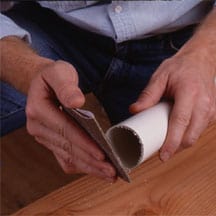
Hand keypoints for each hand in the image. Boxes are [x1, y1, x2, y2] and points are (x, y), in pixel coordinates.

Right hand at [26, 60, 115, 181]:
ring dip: (89, 166)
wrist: (43, 83)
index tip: (102, 153)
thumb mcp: (59, 72)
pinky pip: (65, 157)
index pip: (65, 130)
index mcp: (38, 110)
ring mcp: (44, 136)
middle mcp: (38, 127)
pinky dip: (81, 165)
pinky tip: (95, 170)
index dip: (84, 142)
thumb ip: (66, 86)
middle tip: (112, 170)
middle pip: (68, 148)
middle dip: (91, 160)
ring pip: (67, 156)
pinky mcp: (50, 141)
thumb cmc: (53, 76)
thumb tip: (76, 102)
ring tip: (109, 174)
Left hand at [130, 49, 215, 160]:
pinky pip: (201, 129)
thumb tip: (135, 110)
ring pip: (197, 135)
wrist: (202, 59)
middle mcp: (204, 103)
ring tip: (168, 143)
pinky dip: (189, 135)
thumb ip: (148, 95)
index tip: (163, 155)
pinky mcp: (213, 112)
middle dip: (176, 148)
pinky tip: (179, 133)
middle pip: (191, 135)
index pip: (180, 123)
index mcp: (189, 93)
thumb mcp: (160, 76)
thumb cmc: (180, 67)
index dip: (171, 142)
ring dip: (182, 143)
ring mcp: (212, 108)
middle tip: (161, 152)